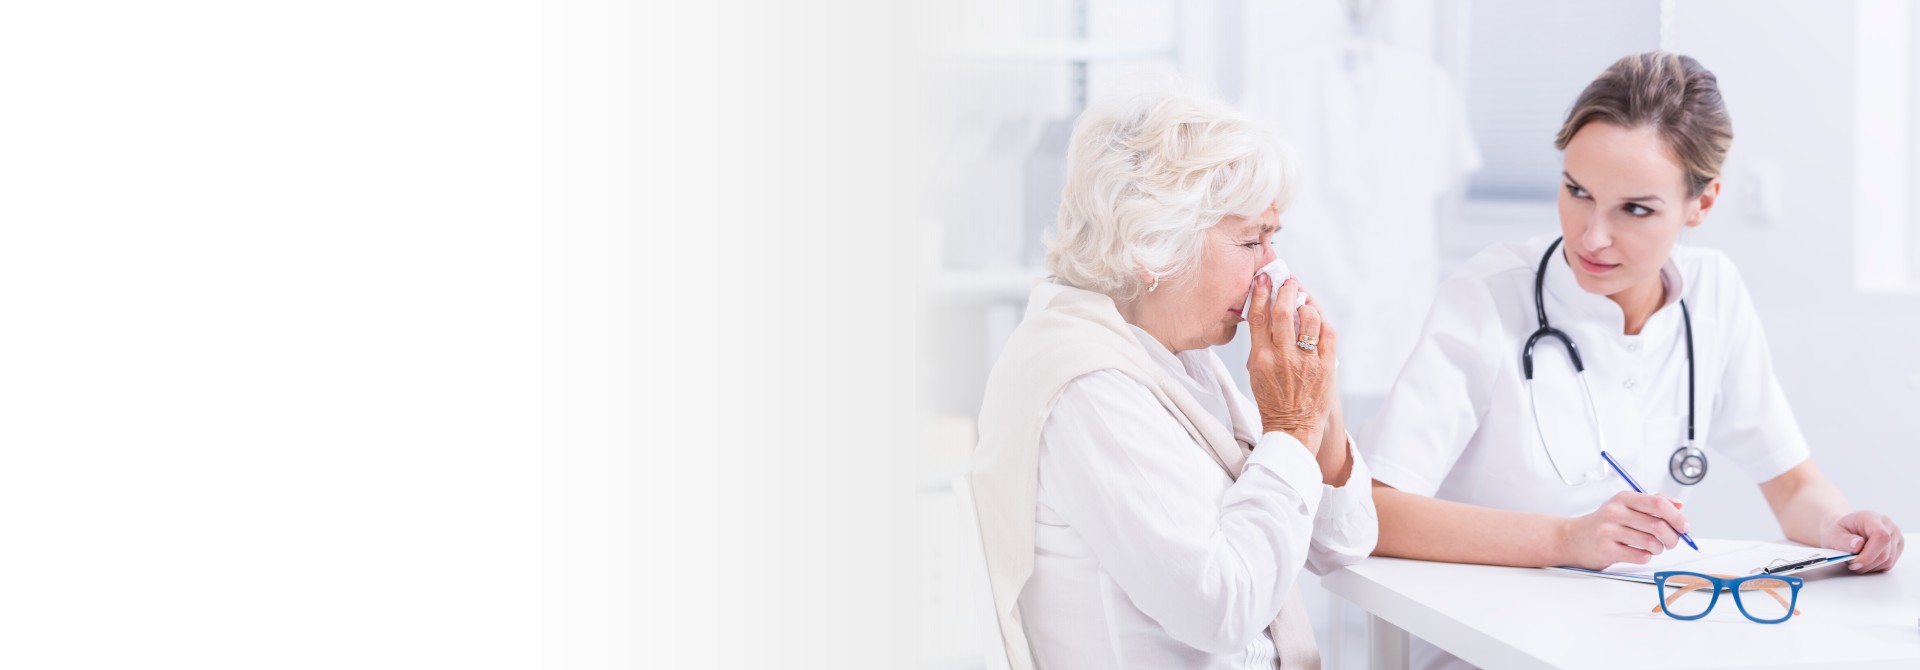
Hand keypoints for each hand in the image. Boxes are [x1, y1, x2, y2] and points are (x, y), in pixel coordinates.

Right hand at [1246, 274, 1335, 450]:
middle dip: (1287, 291)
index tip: (1264, 280)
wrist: (1292, 427)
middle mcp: (1283, 358)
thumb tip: (1267, 311)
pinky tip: (1316, 315)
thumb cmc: (1272, 399)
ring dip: (1307, 303)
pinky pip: (1327, 333)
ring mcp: (1306, 363)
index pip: (1258, 317)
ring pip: (1309, 319)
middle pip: (1284, 313)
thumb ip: (1260, 342)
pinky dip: (1322, 319)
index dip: (1261, 293)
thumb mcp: (1255, 371)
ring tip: (1304, 299)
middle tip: (1289, 282)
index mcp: (1260, 358)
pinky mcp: (1326, 367)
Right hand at [1556, 492, 1691, 569]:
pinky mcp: (1606, 550)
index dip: (1677, 517)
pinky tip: (1639, 553)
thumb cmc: (1604, 523)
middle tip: (1672, 542)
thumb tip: (1679, 505)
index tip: (1684, 527)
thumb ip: (1652, 502)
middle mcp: (1615, 512)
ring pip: (1651, 543)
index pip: (1658, 503)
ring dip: (1659, 549)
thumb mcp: (1625, 505)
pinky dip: (1646, 557)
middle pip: (1658, 525)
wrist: (1572, 538)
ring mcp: (1609, 531)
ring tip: (1654, 548)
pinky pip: (1640, 556)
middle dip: (1673, 537)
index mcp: (1623, 498)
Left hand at [1821, 510, 1902, 572]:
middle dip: (1866, 563)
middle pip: (1885, 553)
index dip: (1869, 554)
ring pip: (1888, 561)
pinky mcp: (1898, 546)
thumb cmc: (1840, 532)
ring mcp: (1895, 535)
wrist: (1847, 531)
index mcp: (1871, 517)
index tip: (1855, 563)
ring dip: (1870, 567)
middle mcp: (1888, 524)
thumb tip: (1858, 545)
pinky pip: (1890, 564)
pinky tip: (1866, 561)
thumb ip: (1843, 540)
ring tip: (1857, 562)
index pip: (1881, 536)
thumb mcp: (1832, 534)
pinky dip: (1876, 567)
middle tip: (1852, 565)